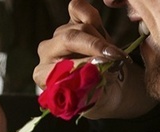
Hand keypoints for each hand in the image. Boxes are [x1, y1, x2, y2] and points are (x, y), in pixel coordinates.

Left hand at [34, 0, 154, 119]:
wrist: (102, 85)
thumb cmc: (94, 93)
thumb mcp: (94, 95)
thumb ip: (92, 81)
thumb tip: (100, 65)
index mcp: (42, 73)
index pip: (60, 63)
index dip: (85, 63)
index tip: (106, 65)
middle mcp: (46, 52)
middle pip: (69, 37)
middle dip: (96, 45)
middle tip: (116, 55)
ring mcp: (57, 35)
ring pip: (82, 26)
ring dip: (101, 40)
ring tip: (111, 55)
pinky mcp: (69, 21)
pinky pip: (79, 8)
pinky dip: (93, 17)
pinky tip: (102, 33)